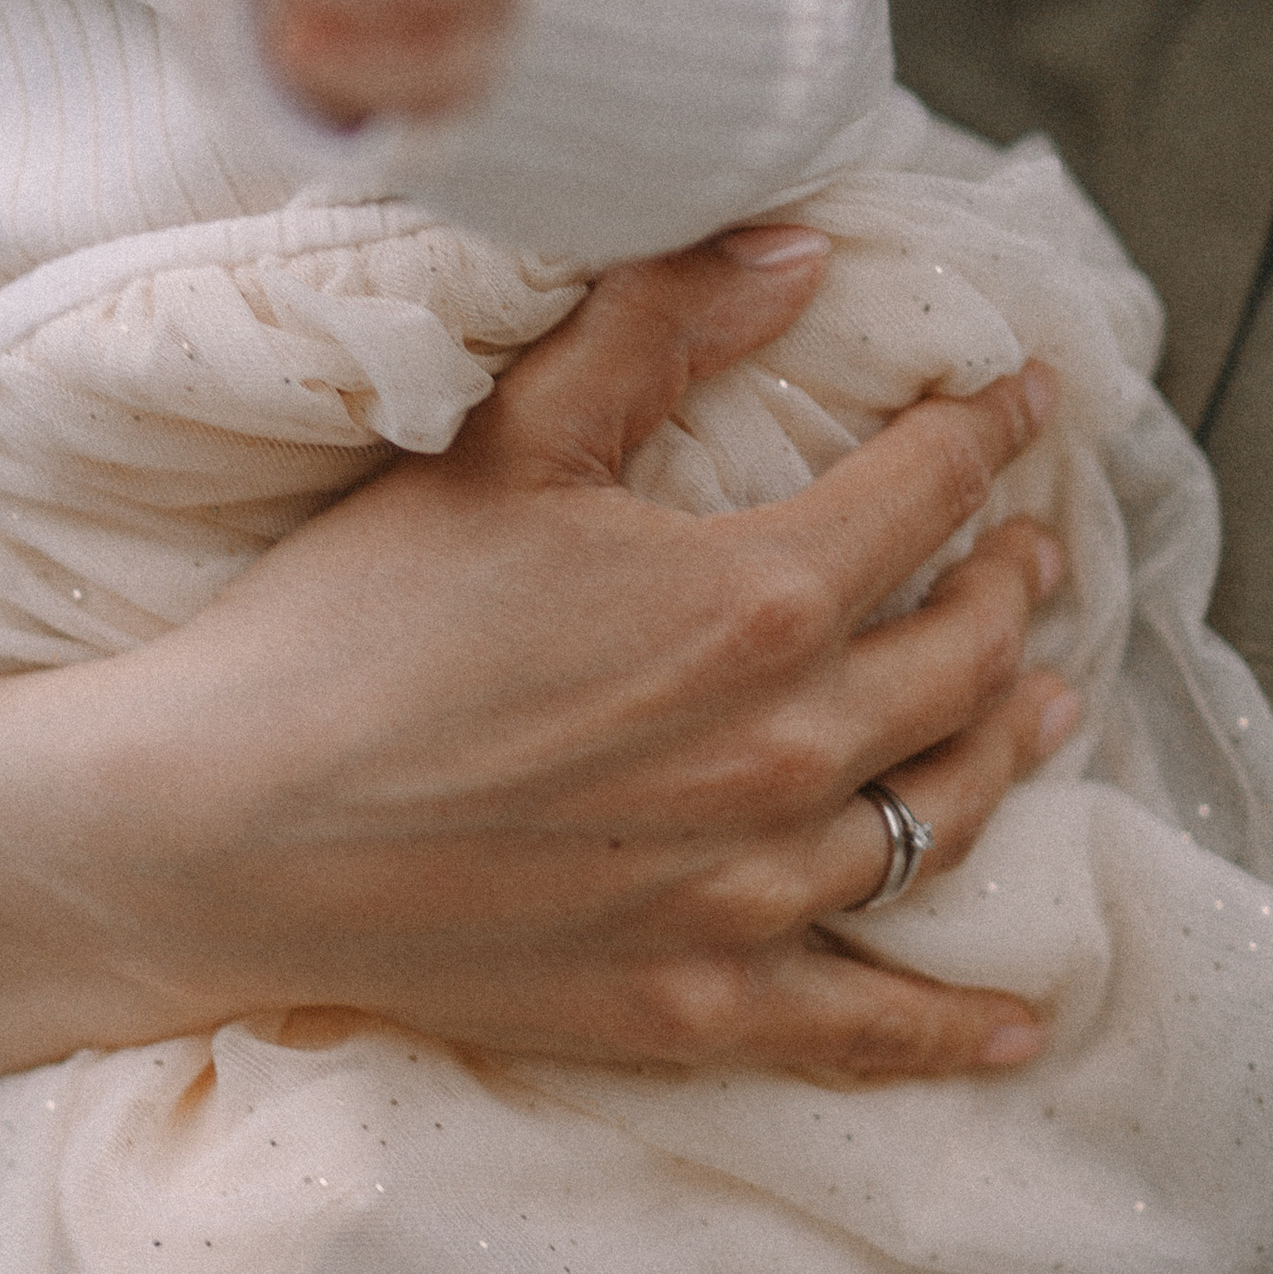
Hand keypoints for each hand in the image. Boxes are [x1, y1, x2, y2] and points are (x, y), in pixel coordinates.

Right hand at [0, 225, 1077, 1089]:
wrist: (226, 827)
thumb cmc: (355, 622)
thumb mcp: (506, 442)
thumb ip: (659, 329)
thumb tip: (802, 248)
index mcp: (753, 601)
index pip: (922, 498)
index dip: (985, 434)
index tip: (1024, 400)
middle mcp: (787, 755)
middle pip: (962, 659)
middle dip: (1013, 587)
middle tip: (1032, 549)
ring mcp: (750, 897)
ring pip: (941, 817)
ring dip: (1008, 748)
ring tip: (1047, 704)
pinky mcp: (695, 1004)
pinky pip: (867, 1026)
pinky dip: (955, 1024)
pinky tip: (1022, 1017)